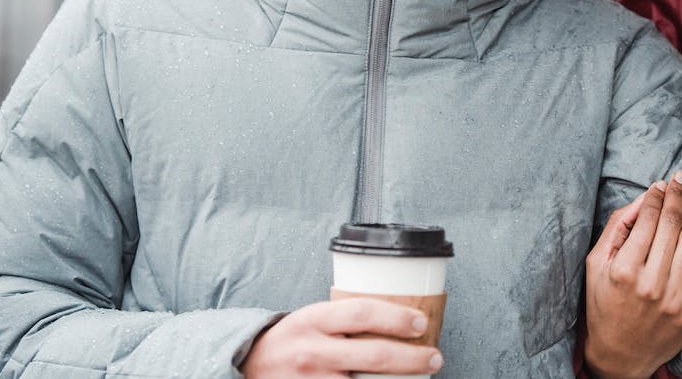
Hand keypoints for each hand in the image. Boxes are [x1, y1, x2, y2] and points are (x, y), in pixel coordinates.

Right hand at [241, 298, 442, 377]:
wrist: (245, 368)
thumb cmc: (289, 341)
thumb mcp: (311, 318)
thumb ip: (344, 318)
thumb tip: (396, 316)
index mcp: (313, 320)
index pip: (361, 312)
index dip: (396, 318)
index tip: (420, 322)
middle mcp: (312, 351)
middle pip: (374, 355)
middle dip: (413, 358)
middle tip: (435, 357)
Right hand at [583, 171, 681, 378]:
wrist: (620, 355)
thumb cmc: (603, 305)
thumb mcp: (595, 265)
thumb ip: (616, 229)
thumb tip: (642, 200)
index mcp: (623, 270)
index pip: (646, 221)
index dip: (655, 197)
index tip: (661, 183)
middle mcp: (649, 283)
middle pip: (670, 226)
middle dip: (677, 196)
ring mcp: (674, 298)